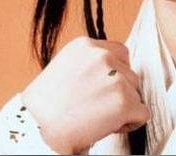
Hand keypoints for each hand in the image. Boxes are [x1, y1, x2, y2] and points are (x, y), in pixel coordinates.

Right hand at [21, 36, 149, 153]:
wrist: (34, 131)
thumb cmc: (43, 107)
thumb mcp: (63, 67)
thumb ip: (89, 63)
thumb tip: (112, 69)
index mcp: (86, 45)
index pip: (120, 54)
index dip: (114, 74)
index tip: (99, 89)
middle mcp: (103, 56)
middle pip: (130, 74)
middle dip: (118, 91)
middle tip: (93, 107)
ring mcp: (116, 78)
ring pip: (136, 93)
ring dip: (123, 107)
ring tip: (96, 116)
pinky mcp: (124, 101)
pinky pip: (142, 113)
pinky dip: (130, 123)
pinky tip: (107, 126)